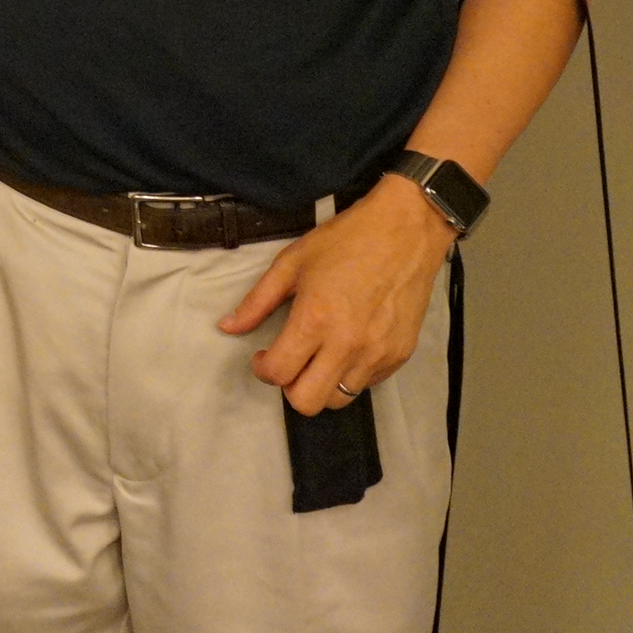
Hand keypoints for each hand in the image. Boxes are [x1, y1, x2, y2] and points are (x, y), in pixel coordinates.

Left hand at [218, 176, 455, 414]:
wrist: (406, 231)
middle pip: (308, 402)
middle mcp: (347, 345)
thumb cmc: (346, 241)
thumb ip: (257, 301)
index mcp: (315, 319)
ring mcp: (377, 353)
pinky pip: (367, 384)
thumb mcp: (292, 263)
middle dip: (289, 387)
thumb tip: (226, 327)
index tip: (263, 356)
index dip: (262, 370)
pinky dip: (350, 375)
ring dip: (321, 385)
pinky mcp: (400, 355)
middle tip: (289, 362)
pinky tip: (347, 348)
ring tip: (318, 357)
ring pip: (339, 400)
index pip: (279, 373)